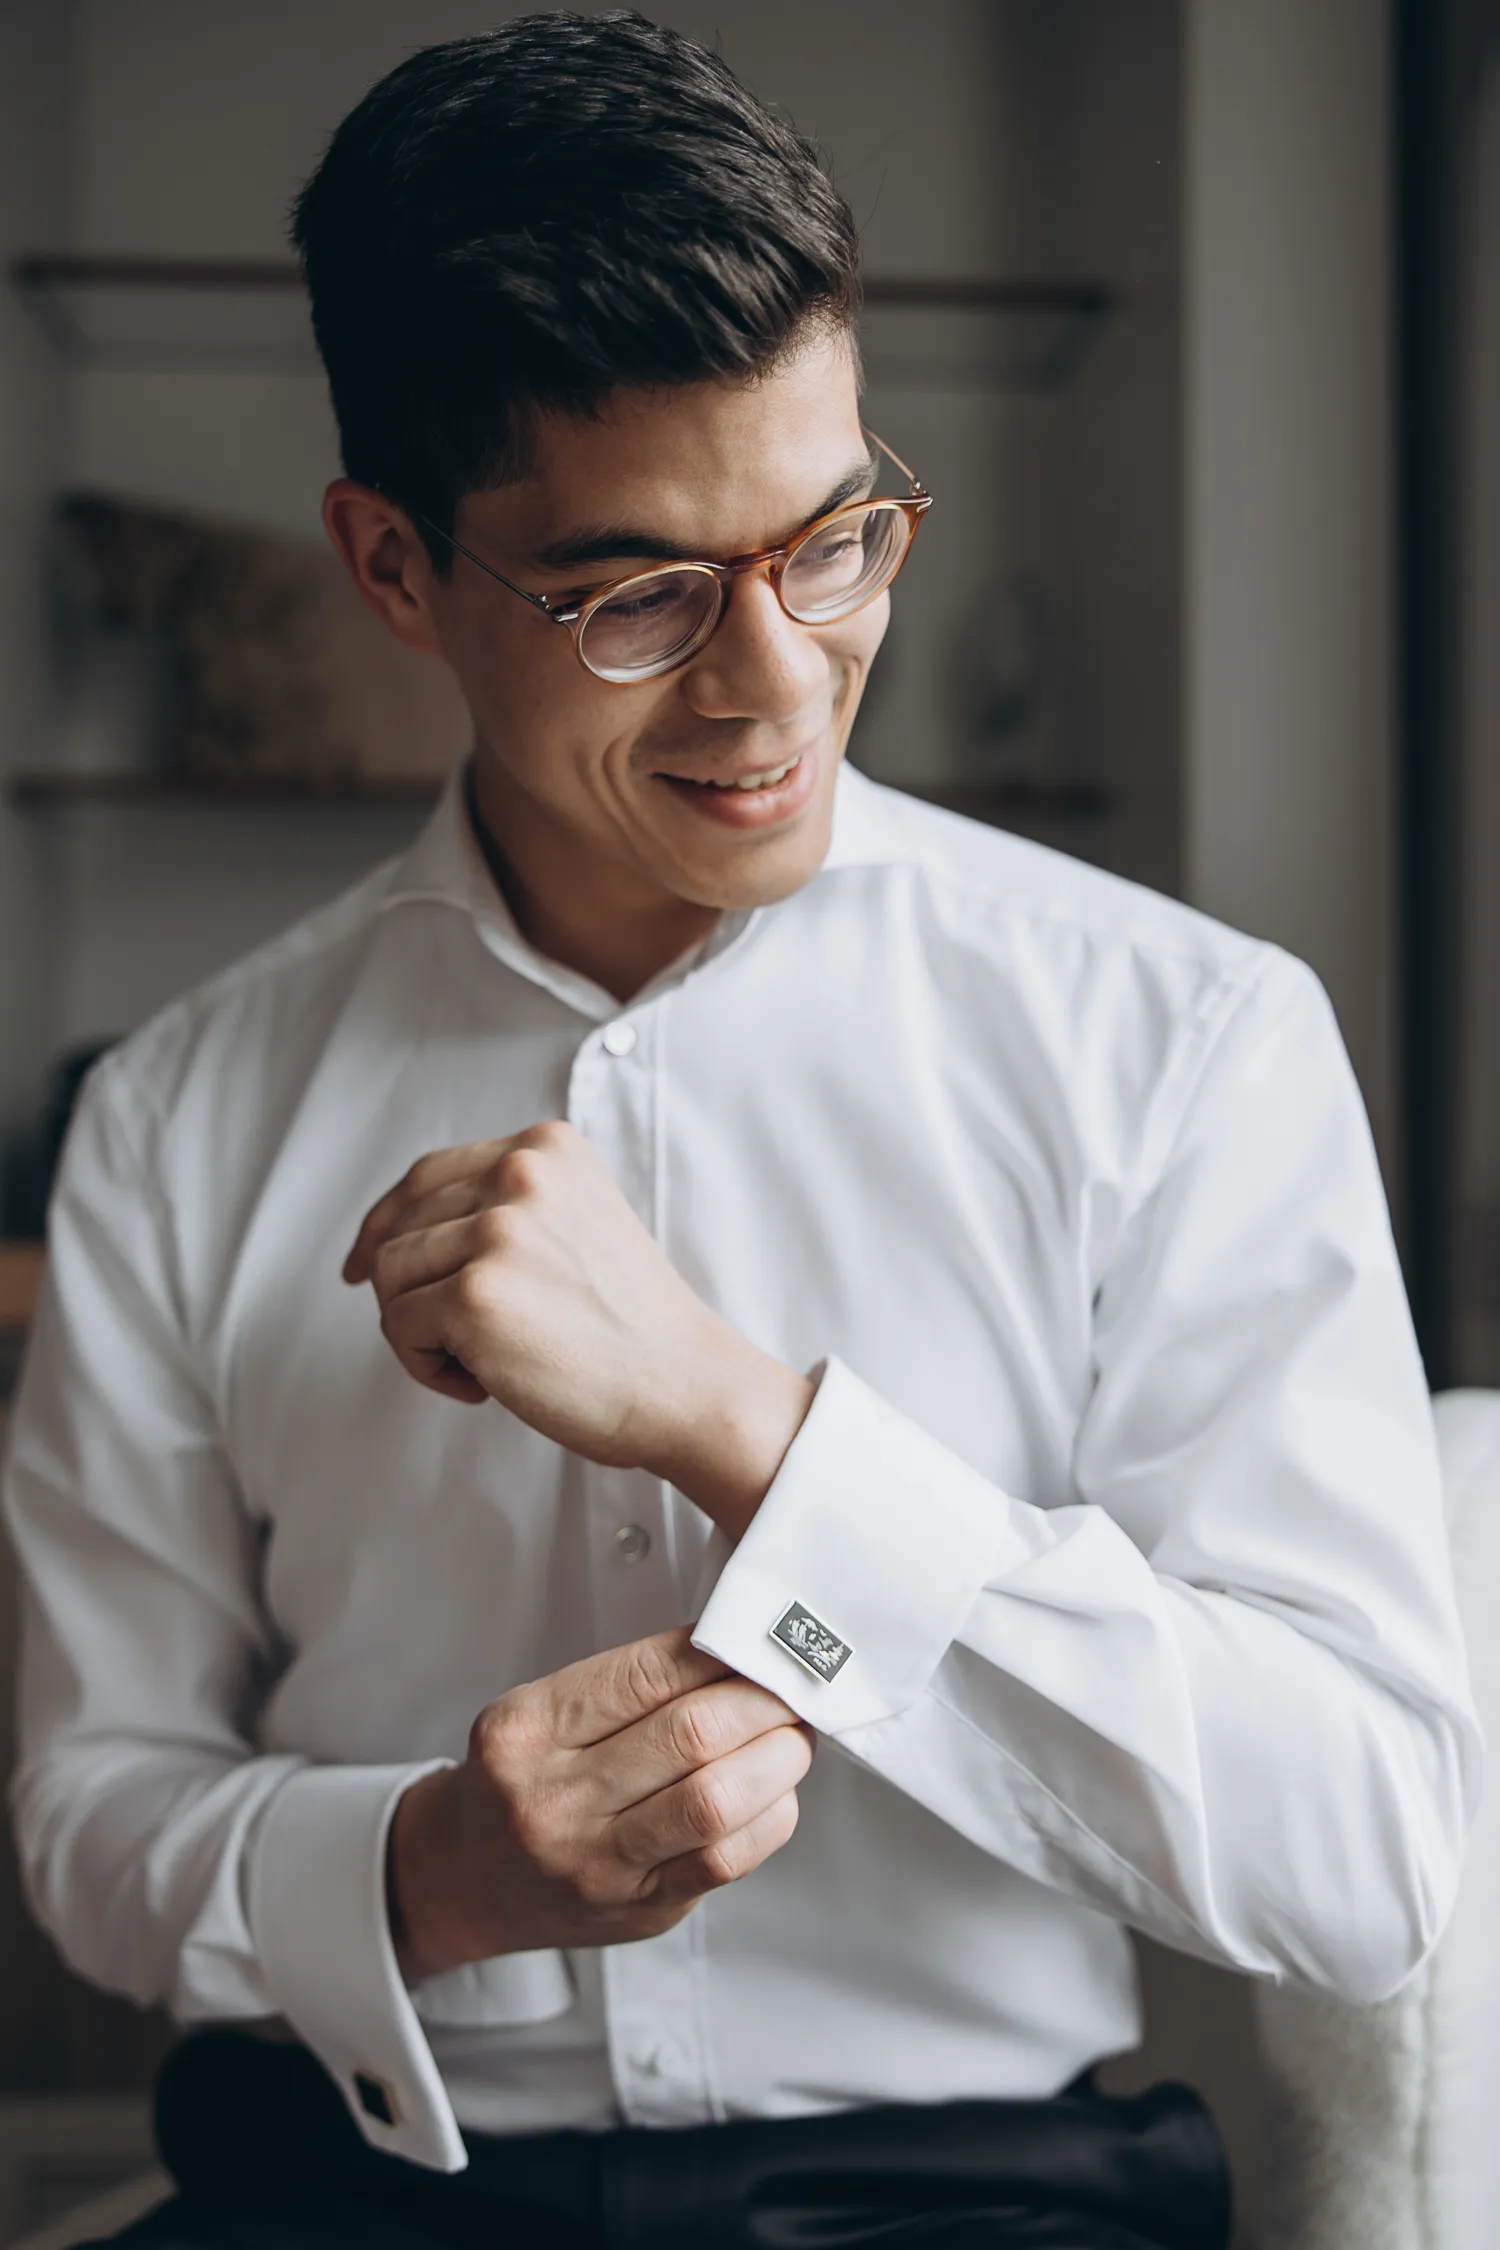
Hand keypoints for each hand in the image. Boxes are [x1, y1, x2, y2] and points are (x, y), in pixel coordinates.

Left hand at [343, 1120, 813, 1537]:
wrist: (685, 1386)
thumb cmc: (631, 1328)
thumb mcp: (575, 1224)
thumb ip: (506, 1208)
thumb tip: (391, 1239)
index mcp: (547, 1148)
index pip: (428, 1175)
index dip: (386, 1223)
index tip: (364, 1266)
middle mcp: (521, 1174)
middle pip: (401, 1226)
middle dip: (410, 1291)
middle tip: (455, 1342)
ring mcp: (496, 1231)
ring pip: (391, 1277)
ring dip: (421, 1332)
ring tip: (484, 1362)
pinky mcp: (473, 1294)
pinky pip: (399, 1328)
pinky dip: (428, 1368)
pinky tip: (485, 1383)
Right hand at [387, 1626, 812, 1981]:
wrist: (466, 1877)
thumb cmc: (521, 1779)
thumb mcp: (541, 1711)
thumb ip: (630, 1685)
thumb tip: (736, 1652)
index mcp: (528, 1730)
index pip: (649, 1673)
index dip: (721, 1652)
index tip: (756, 1640)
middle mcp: (554, 1799)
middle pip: (692, 1737)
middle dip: (762, 1704)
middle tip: (791, 1688)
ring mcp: (596, 1864)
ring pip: (715, 1802)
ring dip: (777, 1760)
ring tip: (792, 1737)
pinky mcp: (638, 1908)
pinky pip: (724, 1861)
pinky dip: (770, 1818)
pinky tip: (774, 1794)